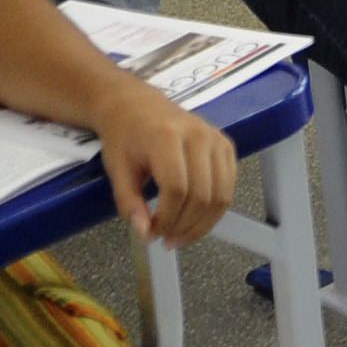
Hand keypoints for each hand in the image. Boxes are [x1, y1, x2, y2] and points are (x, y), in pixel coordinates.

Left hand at [90, 81, 235, 247]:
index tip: (152, 234)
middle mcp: (199, 136)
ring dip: (204, 223)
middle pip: (202, 194)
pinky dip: (215, 209)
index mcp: (167, 138)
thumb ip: (129, 203)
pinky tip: (196, 218)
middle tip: (168, 240)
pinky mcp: (226, 145)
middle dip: (185, 226)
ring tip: (182, 235)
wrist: (137, 106)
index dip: (167, 218)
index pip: (177, 188)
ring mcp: (217, 139)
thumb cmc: (124, 137)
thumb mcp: (117, 170)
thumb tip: (146, 233)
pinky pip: (229, 186)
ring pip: (222, 194)